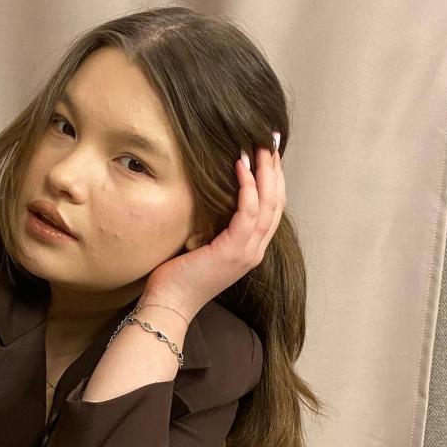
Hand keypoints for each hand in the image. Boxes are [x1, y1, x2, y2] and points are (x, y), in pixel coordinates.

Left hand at [142, 141, 285, 316]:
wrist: (169, 304)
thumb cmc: (178, 275)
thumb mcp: (202, 244)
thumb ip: (215, 224)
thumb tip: (210, 194)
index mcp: (251, 249)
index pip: (272, 209)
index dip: (274, 180)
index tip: (270, 154)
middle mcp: (255, 250)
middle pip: (276, 203)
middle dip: (275, 170)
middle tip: (270, 141)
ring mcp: (247, 252)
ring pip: (268, 205)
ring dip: (265, 172)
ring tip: (259, 147)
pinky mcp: (233, 251)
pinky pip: (248, 213)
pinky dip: (247, 187)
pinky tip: (240, 166)